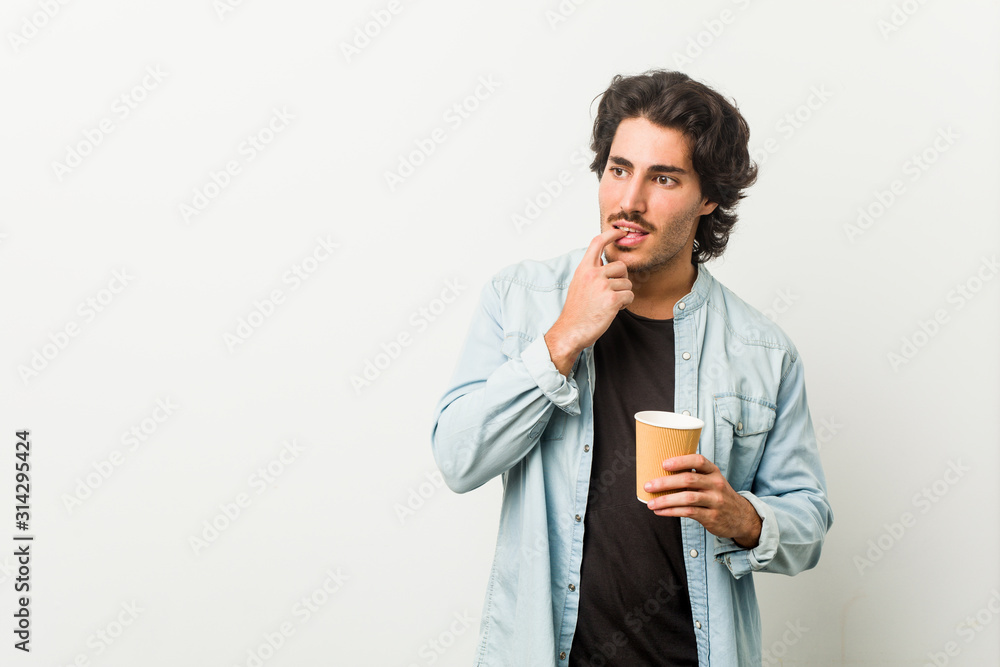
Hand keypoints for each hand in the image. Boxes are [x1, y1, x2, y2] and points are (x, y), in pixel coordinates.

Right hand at [544, 228, 631, 375]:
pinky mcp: (612, 299)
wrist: (571, 330)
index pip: (597, 242)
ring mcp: (602, 286)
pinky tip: (613, 309)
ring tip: (609, 303)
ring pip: (627, 283)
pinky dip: (625, 303)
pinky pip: (629, 295)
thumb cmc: (576, 311)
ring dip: (623, 294)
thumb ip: (591, 271)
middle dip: (622, 279)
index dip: (611, 235)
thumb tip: (604, 260)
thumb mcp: (578, 284)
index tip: (619, 232)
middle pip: (621, 266)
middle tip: (612, 292)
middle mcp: (593, 274)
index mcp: (584, 269)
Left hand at [643, 454, 761, 548]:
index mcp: (714, 472)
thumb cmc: (718, 495)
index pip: (698, 461)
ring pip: (687, 498)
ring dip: (665, 500)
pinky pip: (688, 513)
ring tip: (650, 503)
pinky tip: (660, 511)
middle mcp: (716, 484)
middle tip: (648, 486)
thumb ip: (694, 475)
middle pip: (688, 480)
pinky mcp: (712, 517)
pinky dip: (671, 512)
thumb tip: (660, 471)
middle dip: (665, 482)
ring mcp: (715, 501)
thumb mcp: (712, 481)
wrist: (742, 517)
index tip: (663, 464)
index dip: (680, 461)